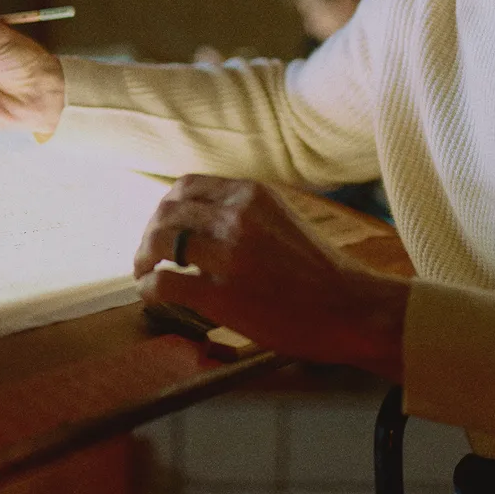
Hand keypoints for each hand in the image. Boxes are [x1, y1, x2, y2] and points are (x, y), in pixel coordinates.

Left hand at [134, 175, 407, 380]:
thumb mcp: (283, 219)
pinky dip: (150, 287)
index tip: (163, 225)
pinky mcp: (220, 294)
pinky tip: (152, 295)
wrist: (350, 307)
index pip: (187, 185)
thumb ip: (248, 213)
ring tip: (144, 272)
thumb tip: (206, 220)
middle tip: (147, 252)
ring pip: (160, 241)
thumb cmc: (322, 271)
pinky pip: (165, 282)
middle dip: (149, 232)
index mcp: (252, 193)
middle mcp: (237, 215)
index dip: (166, 206)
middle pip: (167, 211)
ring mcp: (228, 253)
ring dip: (143, 257)